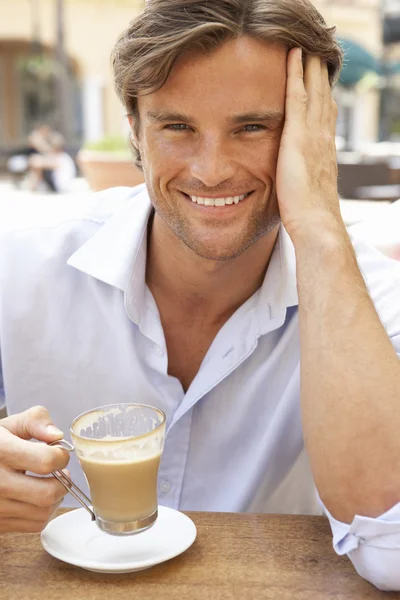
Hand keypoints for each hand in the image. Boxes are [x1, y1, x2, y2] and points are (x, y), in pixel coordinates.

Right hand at [0, 406, 69, 532]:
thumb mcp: (10, 425)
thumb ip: (36, 421)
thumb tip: (57, 435)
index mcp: (2, 452)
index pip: (46, 461)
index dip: (61, 456)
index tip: (59, 453)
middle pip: (48, 493)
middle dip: (63, 482)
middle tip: (60, 472)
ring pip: (44, 512)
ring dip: (56, 498)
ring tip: (49, 484)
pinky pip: (34, 525)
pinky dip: (44, 512)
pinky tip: (37, 498)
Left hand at [276, 49, 342, 242]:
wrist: (316, 223)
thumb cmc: (309, 217)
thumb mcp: (307, 192)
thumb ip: (303, 180)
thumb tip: (298, 182)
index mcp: (324, 151)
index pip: (325, 117)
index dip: (324, 97)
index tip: (321, 83)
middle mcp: (323, 138)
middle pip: (324, 97)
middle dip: (321, 76)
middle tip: (319, 54)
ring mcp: (313, 135)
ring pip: (314, 90)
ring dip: (311, 66)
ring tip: (308, 47)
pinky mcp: (298, 136)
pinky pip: (297, 95)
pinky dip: (296, 73)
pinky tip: (293, 55)